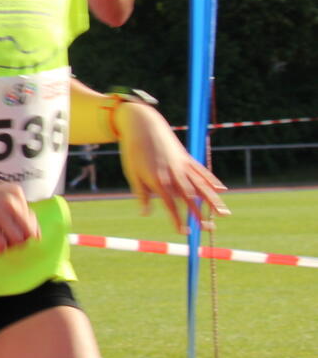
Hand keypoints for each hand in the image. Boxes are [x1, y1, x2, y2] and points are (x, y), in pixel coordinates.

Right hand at [0, 177, 36, 253]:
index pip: (32, 222)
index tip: (11, 233)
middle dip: (19, 241)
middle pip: (27, 233)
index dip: (23, 232)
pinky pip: (1, 245)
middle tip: (5, 240)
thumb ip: (16, 210)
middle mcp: (10, 201)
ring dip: (9, 245)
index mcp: (16, 194)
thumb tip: (36, 235)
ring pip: (17, 240)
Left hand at [113, 103, 228, 232]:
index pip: (170, 205)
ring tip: (224, 213)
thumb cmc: (133, 150)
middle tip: (210, 229)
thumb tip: (145, 213)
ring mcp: (183, 165)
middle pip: (191, 198)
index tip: (183, 232)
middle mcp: (174, 174)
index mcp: (158, 180)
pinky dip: (212, 181)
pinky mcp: (187, 158)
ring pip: (201, 186)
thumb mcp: (132, 173)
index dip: (177, 219)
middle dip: (200, 214)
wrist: (143, 124)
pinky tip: (222, 189)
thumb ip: (141, 194)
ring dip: (213, 200)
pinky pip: (202, 172)